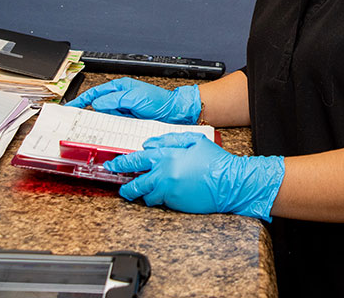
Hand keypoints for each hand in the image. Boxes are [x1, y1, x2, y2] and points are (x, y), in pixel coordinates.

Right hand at [66, 77, 200, 123]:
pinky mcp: (127, 121)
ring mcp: (123, 110)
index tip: (70, 108)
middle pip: (97, 107)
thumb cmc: (158, 101)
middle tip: (78, 123)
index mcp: (119, 87)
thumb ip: (115, 100)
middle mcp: (119, 98)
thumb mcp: (134, 97)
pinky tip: (108, 132)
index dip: (81, 100)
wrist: (173, 113)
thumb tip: (97, 104)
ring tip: (93, 129)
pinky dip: (110, 129)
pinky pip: (114, 125)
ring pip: (105, 117)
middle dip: (89, 114)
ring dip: (100, 123)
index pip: (95, 93)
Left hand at [103, 132, 284, 220]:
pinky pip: (160, 202)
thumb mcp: (195, 140)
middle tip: (122, 187)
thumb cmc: (216, 161)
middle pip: (135, 183)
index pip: (136, 159)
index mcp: (167, 155)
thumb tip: (149, 144)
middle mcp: (164, 174)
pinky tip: (165, 194)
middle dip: (126, 186)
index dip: (121, 163)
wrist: (230, 182)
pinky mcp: (175, 204)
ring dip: (143, 194)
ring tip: (143, 192)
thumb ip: (170, 140)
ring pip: (146, 195)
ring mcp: (168, 191)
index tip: (113, 165)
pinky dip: (159, 199)